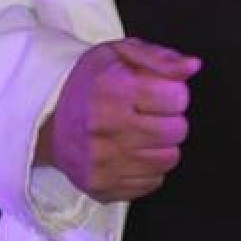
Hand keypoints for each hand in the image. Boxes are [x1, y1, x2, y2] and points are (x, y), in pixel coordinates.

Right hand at [37, 37, 199, 202]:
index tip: (157, 92)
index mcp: (113, 89)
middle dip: (170, 119)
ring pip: (168, 159)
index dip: (173, 92)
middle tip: (149, 113)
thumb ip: (160, 58)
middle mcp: (106, 128)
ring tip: (140, 132)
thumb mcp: (121, 53)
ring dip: (161, 145)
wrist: (46, 120)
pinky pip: (152, 182)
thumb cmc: (89, 83)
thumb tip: (193, 66)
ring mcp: (103, 162)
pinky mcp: (102, 187)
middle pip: (177, 131)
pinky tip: (130, 152)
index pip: (177, 98)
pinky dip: (147, 168)